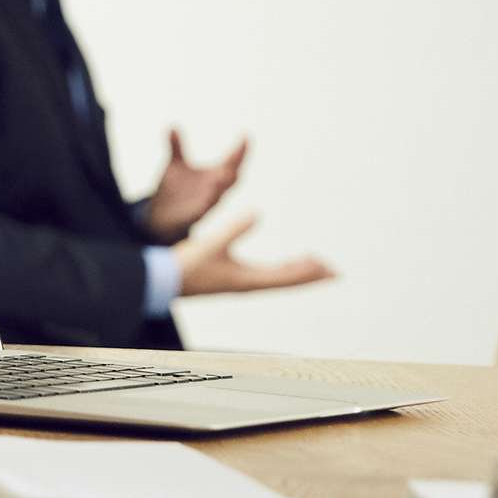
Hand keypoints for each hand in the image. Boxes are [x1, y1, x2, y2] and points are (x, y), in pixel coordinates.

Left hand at [142, 129, 247, 244]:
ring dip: (220, 185)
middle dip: (234, 166)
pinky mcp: (193, 216)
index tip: (245, 136)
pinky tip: (205, 198)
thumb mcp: (175, 165)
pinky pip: (201, 211)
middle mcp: (213, 189)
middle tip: (237, 153)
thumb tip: (172, 126)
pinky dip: (204, 204)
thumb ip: (176, 147)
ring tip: (223, 173)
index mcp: (213, 176)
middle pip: (230, 178)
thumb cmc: (175, 190)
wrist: (161, 216)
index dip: (240, 150)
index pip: (231, 162)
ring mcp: (205, 203)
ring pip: (218, 194)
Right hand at [172, 212, 332, 297]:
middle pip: (287, 281)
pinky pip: (266, 276)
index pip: (285, 276)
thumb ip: (234, 227)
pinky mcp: (233, 279)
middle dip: (310, 275)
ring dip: (298, 272)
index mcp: (246, 279)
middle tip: (334, 271)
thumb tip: (257, 212)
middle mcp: (247, 284)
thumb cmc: (186, 265)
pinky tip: (284, 264)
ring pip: (278, 279)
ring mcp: (241, 283)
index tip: (329, 268)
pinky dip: (282, 270)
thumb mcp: (211, 242)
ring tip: (315, 265)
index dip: (308, 271)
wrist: (164, 281)